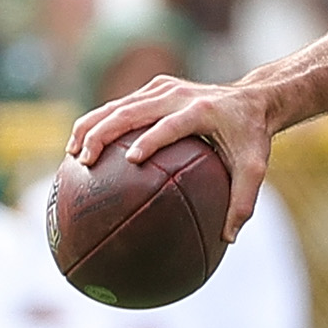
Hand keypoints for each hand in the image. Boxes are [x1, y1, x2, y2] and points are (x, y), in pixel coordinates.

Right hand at [68, 76, 276, 240]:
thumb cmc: (252, 138)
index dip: (151, 140)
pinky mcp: (154, 88)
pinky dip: (98, 122)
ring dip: (91, 126)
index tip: (131, 160)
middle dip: (103, 133)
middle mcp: (178, 95)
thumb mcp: (255, 168)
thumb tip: (228, 239)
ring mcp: (163, 88)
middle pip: (131, 110)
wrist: (252, 99)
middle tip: (85, 161)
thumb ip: (243, 202)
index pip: (170, 125)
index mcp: (202, 111)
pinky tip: (81, 145)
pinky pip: (120, 105)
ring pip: (117, 105)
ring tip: (72, 154)